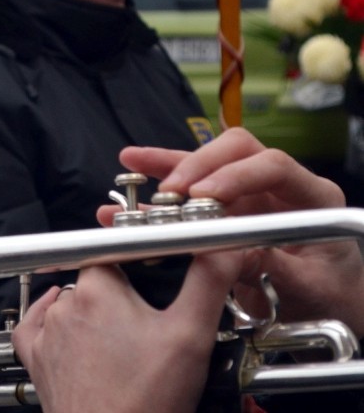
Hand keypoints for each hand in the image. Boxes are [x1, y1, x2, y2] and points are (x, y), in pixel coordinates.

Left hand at [13, 253, 240, 412]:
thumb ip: (208, 283)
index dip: (139, 262)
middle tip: (148, 323)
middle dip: (121, 294)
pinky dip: (46, 324)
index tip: (156, 276)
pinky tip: (64, 330)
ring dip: (91, 313)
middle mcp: (65, 304)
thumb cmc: (146, 400)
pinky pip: (34, 328)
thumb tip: (225, 249)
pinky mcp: (35, 359)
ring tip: (121, 341)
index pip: (117, 253)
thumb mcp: (190, 336)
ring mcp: (46, 332)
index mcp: (99, 288)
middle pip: (95, 281)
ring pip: (69, 304)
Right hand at [112, 127, 363, 335]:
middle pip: (236, 152)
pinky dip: (159, 194)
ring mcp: (249, 195)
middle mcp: (279, 187)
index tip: (203, 195)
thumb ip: (274, 270)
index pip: (274, 166)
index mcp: (312, 197)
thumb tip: (229, 253)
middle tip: (171, 190)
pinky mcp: (225, 210)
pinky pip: (188, 195)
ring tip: (132, 162)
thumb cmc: (330, 297)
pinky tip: (130, 190)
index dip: (236, 175)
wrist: (328, 308)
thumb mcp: (309, 290)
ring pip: (205, 165)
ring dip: (167, 164)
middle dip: (198, 165)